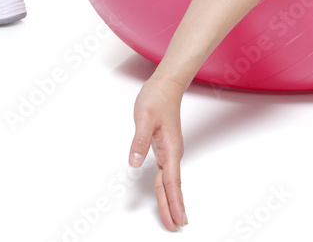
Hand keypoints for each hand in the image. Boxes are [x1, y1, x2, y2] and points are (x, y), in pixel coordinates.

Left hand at [129, 75, 187, 230]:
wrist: (165, 86)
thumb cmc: (156, 99)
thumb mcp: (144, 118)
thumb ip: (139, 141)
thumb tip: (135, 162)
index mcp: (170, 149)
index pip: (172, 182)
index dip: (174, 203)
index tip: (178, 220)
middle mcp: (172, 153)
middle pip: (172, 187)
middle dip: (174, 208)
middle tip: (176, 226)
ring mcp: (169, 152)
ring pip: (170, 182)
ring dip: (171, 200)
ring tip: (173, 218)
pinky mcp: (165, 149)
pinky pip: (166, 174)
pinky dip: (167, 188)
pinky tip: (166, 194)